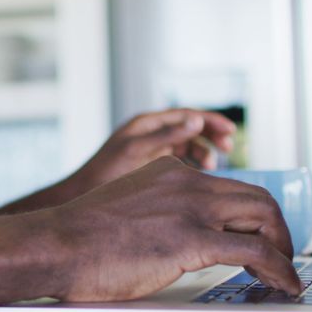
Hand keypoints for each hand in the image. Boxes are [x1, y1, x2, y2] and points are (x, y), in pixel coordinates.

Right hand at [47, 156, 300, 300]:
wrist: (56, 244)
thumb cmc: (79, 239)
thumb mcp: (127, 209)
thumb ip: (156, 212)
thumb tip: (171, 239)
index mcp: (170, 172)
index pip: (230, 186)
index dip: (253, 214)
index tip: (259, 235)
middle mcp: (186, 182)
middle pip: (257, 197)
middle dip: (277, 229)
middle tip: (280, 256)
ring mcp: (192, 207)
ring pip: (264, 217)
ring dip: (283, 247)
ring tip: (284, 273)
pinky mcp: (193, 238)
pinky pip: (256, 251)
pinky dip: (280, 269)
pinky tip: (284, 284)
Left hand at [71, 109, 235, 191]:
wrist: (81, 196)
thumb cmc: (104, 174)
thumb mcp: (137, 152)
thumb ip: (166, 136)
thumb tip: (196, 120)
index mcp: (147, 124)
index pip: (185, 114)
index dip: (210, 120)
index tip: (230, 131)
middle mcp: (151, 133)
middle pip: (189, 127)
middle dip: (211, 135)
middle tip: (229, 147)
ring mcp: (152, 150)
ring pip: (186, 145)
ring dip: (203, 152)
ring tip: (213, 166)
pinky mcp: (151, 166)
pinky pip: (179, 160)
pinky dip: (192, 165)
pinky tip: (200, 177)